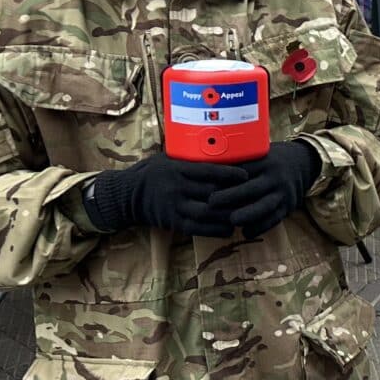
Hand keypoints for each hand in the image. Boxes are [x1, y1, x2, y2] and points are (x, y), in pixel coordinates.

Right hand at [83, 155, 250, 237]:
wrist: (125, 194)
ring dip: (227, 215)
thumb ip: (190, 159)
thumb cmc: (151, 172)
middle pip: (210, 192)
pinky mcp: (171, 222)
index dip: (229, 174)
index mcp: (177, 169)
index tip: (246, 175)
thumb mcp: (168, 159)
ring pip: (206, 212)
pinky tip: (228, 229)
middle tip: (253, 196)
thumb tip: (219, 150)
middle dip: (233, 196)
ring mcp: (173, 206)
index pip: (208, 171)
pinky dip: (214, 230)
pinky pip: (196, 228)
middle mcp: (176, 187)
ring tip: (245, 214)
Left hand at [202, 142, 323, 238]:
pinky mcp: (289, 206)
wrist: (304, 164)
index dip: (223, 177)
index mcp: (264, 162)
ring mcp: (283, 192)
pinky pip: (275, 219)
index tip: (204, 183)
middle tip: (211, 203)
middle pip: (252, 187)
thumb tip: (205, 168)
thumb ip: (239, 161)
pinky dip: (261, 227)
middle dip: (231, 196)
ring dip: (248, 214)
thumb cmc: (271, 160)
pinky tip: (247, 232)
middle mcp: (274, 177)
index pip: (241, 169)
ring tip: (232, 220)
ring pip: (265, 205)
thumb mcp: (259, 154)